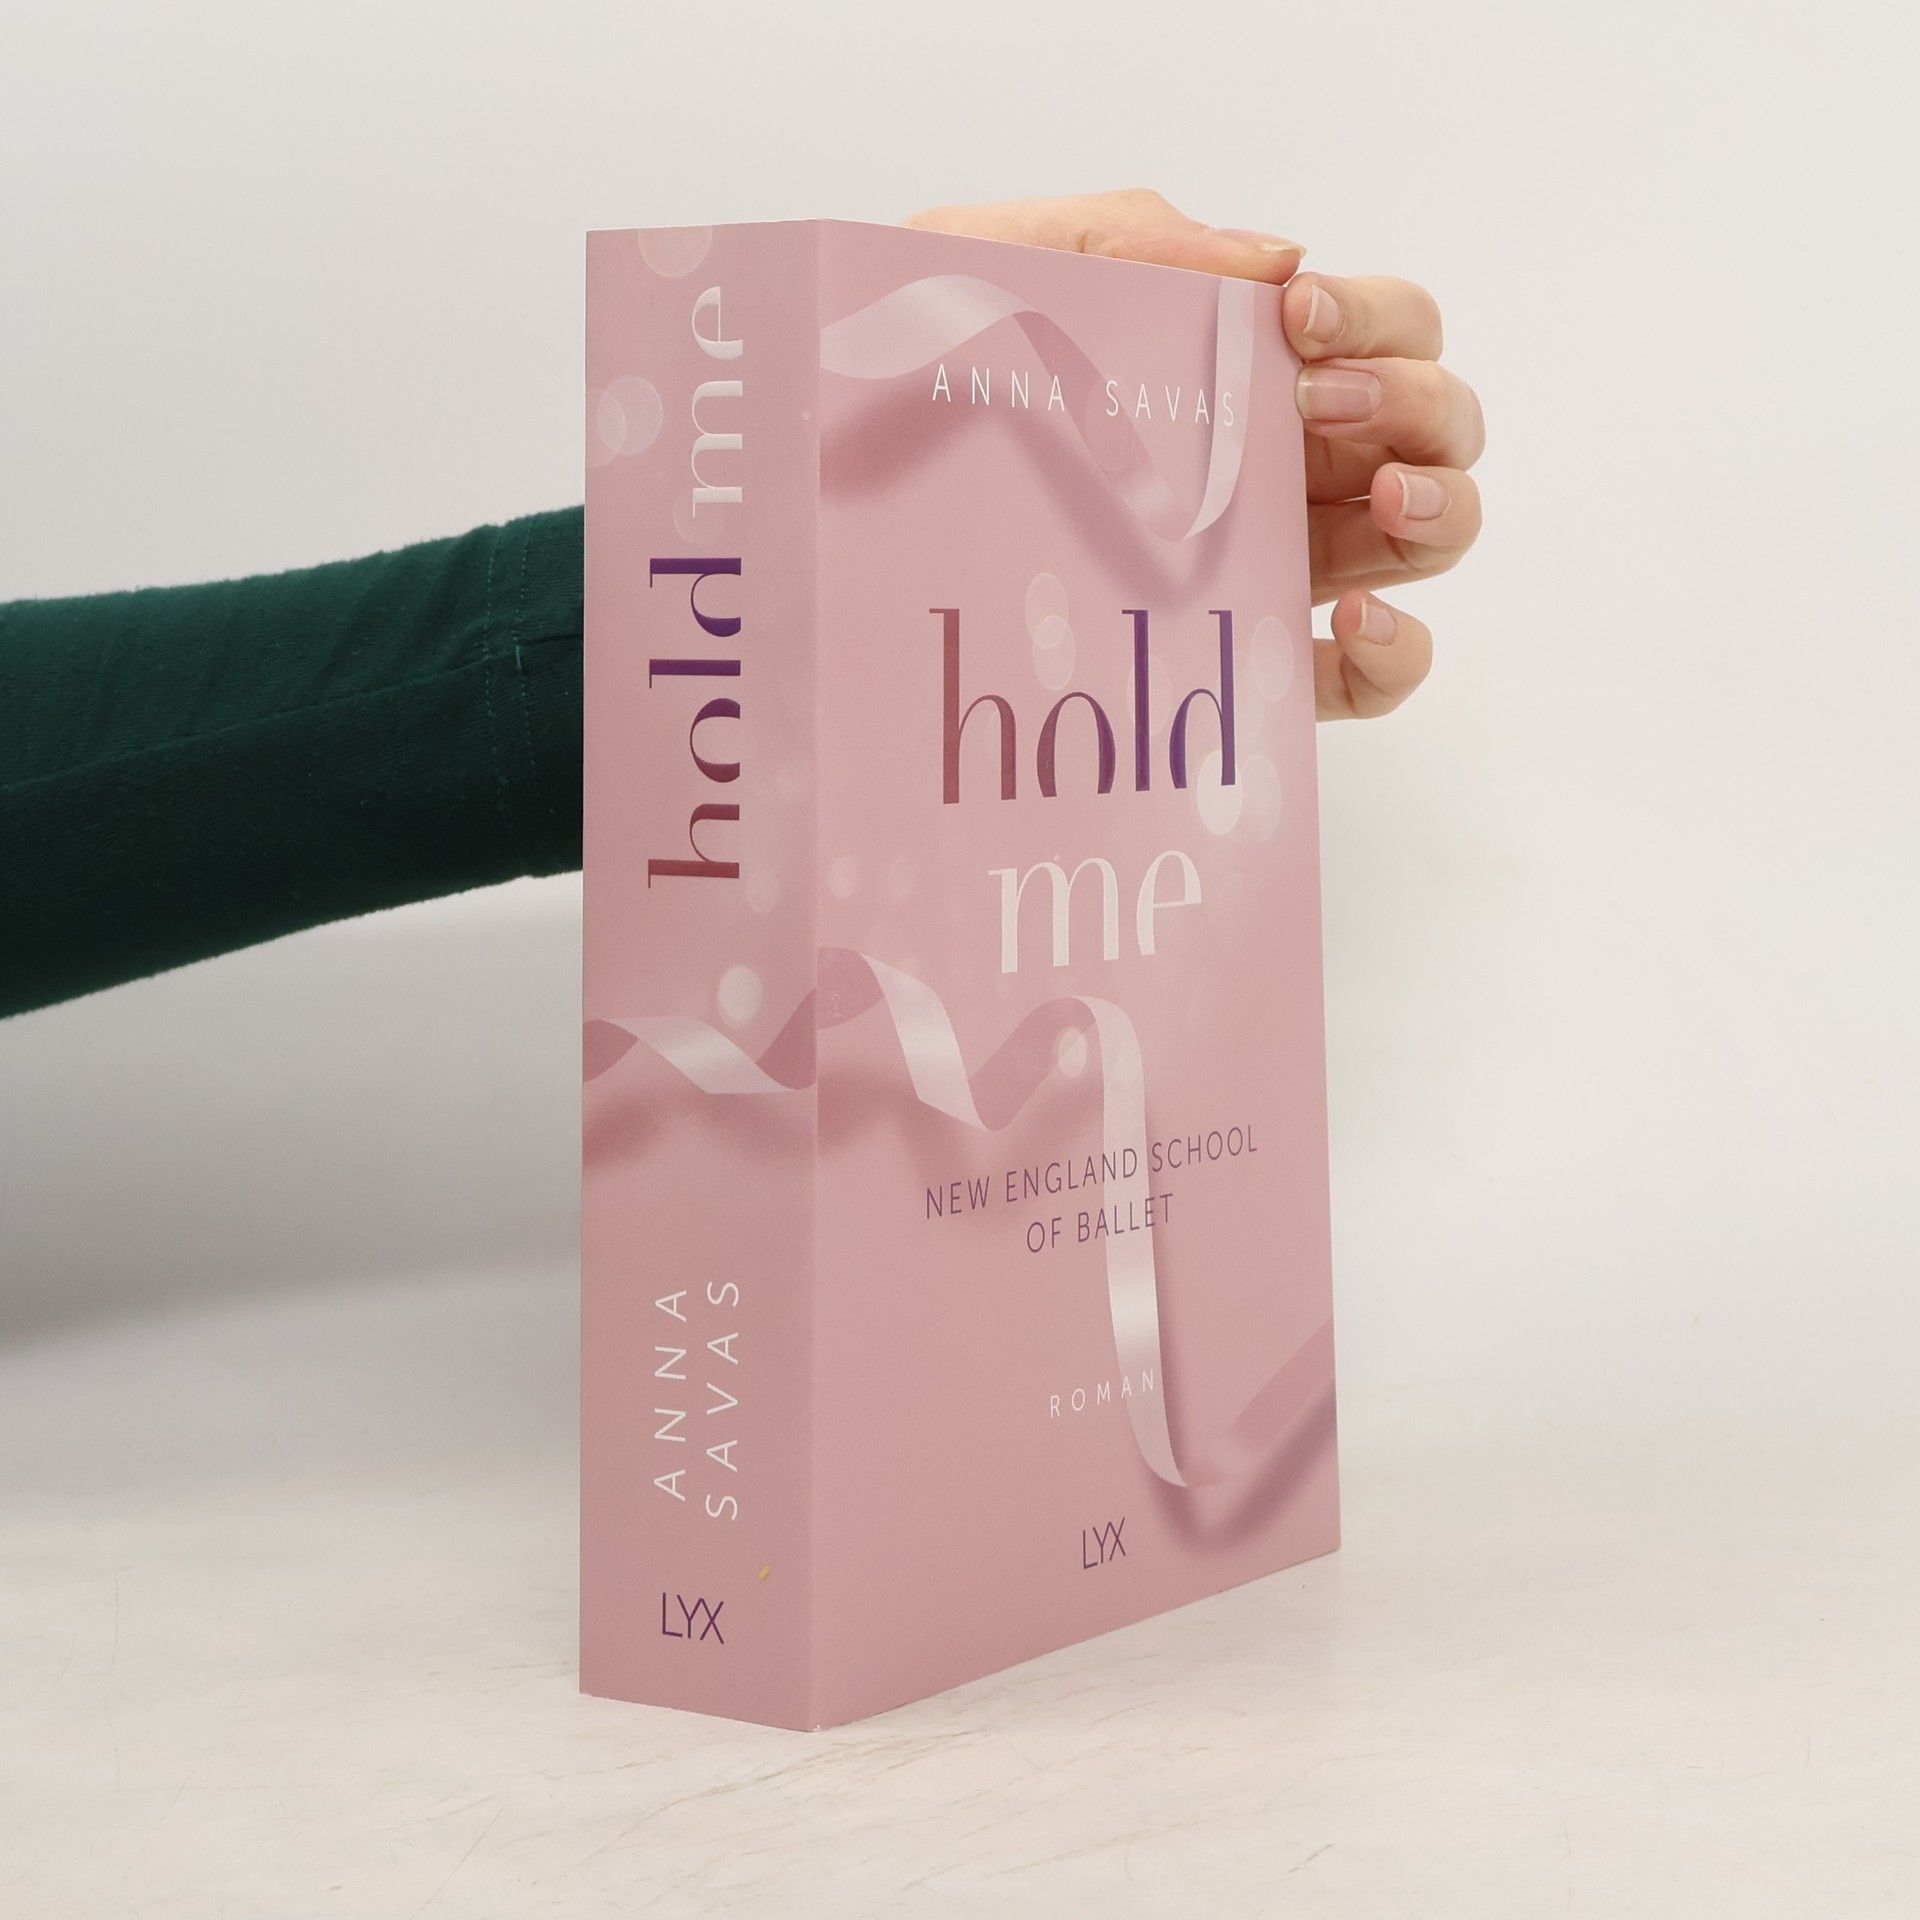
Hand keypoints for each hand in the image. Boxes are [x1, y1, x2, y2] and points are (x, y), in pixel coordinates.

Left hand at [907, 189, 1482, 719]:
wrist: (842, 475)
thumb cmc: (928, 374)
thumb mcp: (1009, 266)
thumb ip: (1139, 241)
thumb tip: (1281, 262)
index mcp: (1248, 369)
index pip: (1386, 326)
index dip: (1380, 317)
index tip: (1299, 323)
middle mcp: (1282, 463)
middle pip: (1433, 422)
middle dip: (1418, 404)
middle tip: (1319, 404)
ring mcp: (1276, 565)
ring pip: (1425, 534)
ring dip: (1439, 509)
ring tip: (1383, 503)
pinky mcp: (1253, 666)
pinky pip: (1370, 676)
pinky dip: (1400, 652)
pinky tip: (1353, 626)